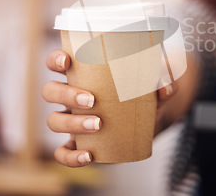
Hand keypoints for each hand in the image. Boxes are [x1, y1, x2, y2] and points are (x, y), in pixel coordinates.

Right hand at [42, 49, 177, 166]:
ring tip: (98, 124)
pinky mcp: (77, 144)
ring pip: (53, 120)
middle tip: (91, 100)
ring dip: (71, 123)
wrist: (147, 124)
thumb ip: (163, 83)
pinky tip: (89, 155)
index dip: (55, 59)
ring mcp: (71, 120)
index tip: (67, 61)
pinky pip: (62, 153)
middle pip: (50, 91)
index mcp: (83, 74)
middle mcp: (71, 96)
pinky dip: (71, 156)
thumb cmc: (143, 96)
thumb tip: (165, 86)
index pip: (57, 62)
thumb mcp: (154, 87)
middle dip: (66, 95)